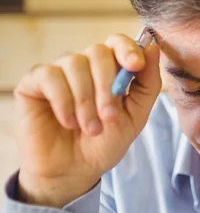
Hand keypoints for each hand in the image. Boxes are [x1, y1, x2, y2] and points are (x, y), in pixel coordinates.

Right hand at [13, 34, 161, 206]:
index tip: (136, 66)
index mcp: (110, 71)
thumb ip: (147, 84)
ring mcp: (59, 72)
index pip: (118, 42)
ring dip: (86, 100)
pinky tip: (68, 122)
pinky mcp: (34, 83)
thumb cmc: (105, 143)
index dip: (128, 49)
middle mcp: (84, 66)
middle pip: (98, 51)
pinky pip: (50, 76)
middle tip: (109, 117)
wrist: (75, 170)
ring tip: (90, 128)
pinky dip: (63, 101)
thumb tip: (152, 48)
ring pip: (74, 63)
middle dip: (107, 85)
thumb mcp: (135, 116)